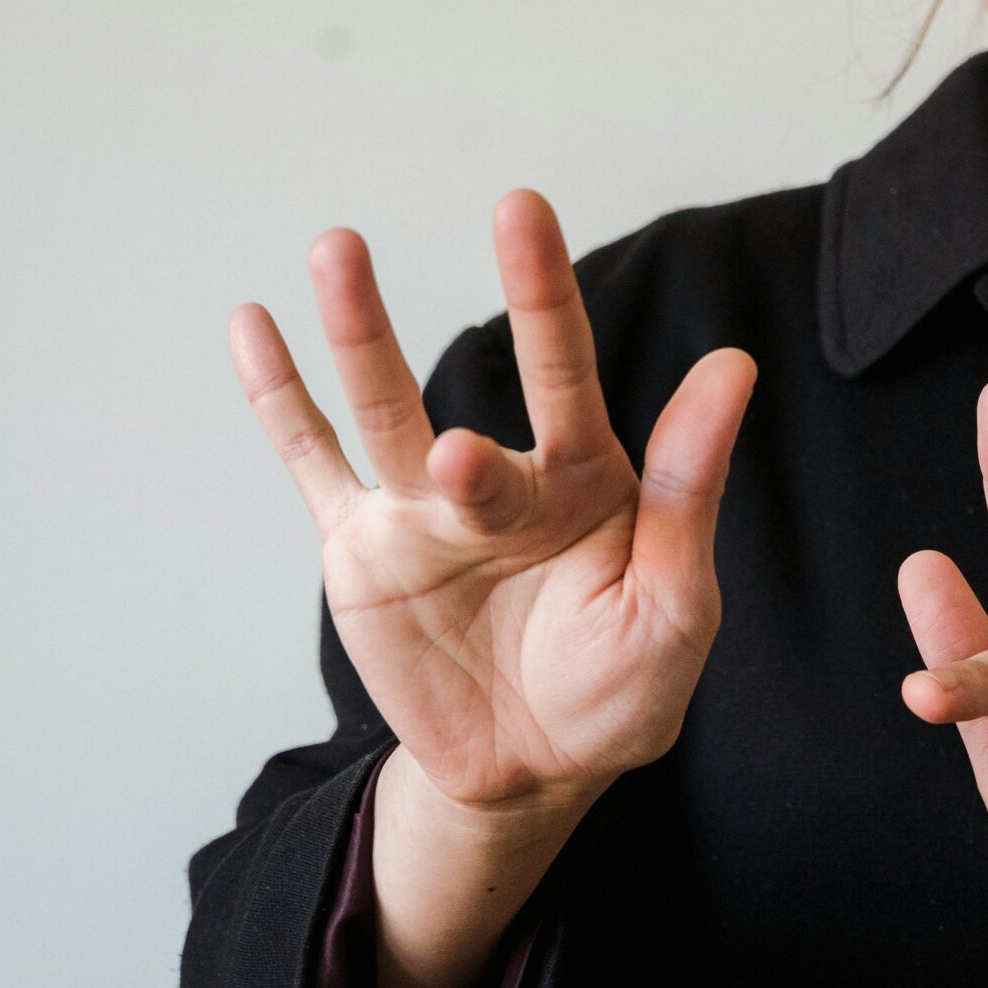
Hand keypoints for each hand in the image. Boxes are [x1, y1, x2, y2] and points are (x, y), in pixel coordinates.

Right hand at [230, 188, 756, 819]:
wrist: (534, 773)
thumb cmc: (620, 688)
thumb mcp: (674, 602)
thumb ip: (690, 488)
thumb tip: (734, 363)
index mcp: (583, 481)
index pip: (564, 375)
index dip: (543, 296)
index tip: (521, 214)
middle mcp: (497, 481)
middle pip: (460, 393)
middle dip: (419, 330)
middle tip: (375, 249)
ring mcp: (423, 512)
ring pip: (380, 411)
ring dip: (355, 335)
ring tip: (336, 253)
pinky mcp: (363, 552)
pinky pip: (314, 466)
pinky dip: (281, 402)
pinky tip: (252, 329)